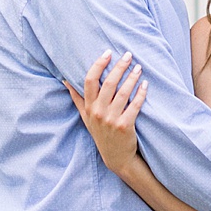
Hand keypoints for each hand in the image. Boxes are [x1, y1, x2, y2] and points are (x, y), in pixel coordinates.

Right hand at [66, 51, 146, 177]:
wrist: (116, 157)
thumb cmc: (101, 134)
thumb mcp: (85, 117)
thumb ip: (77, 98)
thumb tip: (65, 80)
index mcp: (89, 107)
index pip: (89, 80)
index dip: (98, 64)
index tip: (108, 53)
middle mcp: (98, 112)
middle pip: (108, 83)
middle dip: (120, 66)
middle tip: (129, 55)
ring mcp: (111, 119)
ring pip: (123, 92)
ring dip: (132, 77)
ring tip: (139, 67)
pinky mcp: (125, 126)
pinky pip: (135, 105)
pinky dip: (141, 93)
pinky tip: (145, 84)